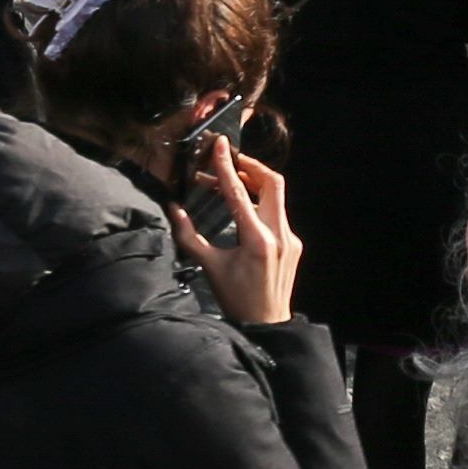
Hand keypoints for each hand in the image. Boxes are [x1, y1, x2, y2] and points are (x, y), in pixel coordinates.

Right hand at [168, 142, 304, 328]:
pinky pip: (278, 214)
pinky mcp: (293, 244)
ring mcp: (290, 239)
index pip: (239, 193)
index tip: (220, 145)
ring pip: (277, 197)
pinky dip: (260, 204)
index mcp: (256, 240)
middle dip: (251, 166)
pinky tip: (244, 210)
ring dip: (255, 184)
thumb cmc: (236, 298)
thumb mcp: (209, 266)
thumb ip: (189, 236)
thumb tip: (173, 208)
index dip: (226, 166)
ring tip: (231, 182)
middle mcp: (279, 235)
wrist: (266, 323)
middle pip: (272, 183)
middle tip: (231, 160)